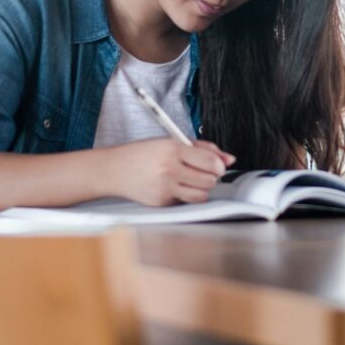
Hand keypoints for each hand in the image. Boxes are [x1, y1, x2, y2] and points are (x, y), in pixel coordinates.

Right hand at [108, 139, 235, 205]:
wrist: (114, 170)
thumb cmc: (142, 154)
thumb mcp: (170, 142)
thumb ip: (201, 148)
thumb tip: (229, 159)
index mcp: (172, 149)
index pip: (210, 161)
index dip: (219, 165)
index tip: (218, 165)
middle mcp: (169, 169)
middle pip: (210, 180)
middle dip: (211, 176)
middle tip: (203, 171)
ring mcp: (165, 188)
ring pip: (202, 195)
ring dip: (202, 188)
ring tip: (192, 180)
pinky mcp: (162, 203)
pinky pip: (186, 202)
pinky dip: (186, 195)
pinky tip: (175, 186)